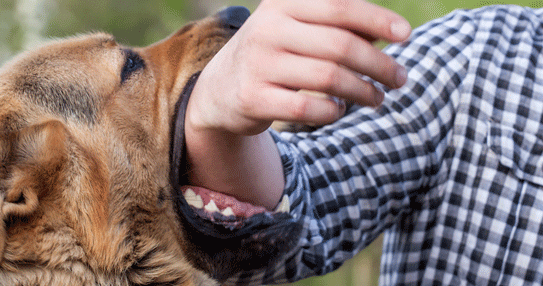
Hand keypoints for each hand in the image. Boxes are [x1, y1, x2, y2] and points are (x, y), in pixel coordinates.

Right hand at [185, 0, 410, 207]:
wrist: (219, 89)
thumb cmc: (275, 54)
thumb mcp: (299, 29)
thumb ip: (340, 26)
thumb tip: (392, 31)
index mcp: (282, 4)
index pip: (339, 6)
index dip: (378, 19)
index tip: (406, 35)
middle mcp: (267, 29)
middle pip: (340, 46)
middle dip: (379, 64)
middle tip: (400, 78)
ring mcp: (258, 64)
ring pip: (329, 78)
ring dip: (363, 92)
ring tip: (377, 98)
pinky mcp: (252, 98)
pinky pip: (308, 108)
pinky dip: (333, 112)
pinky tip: (339, 110)